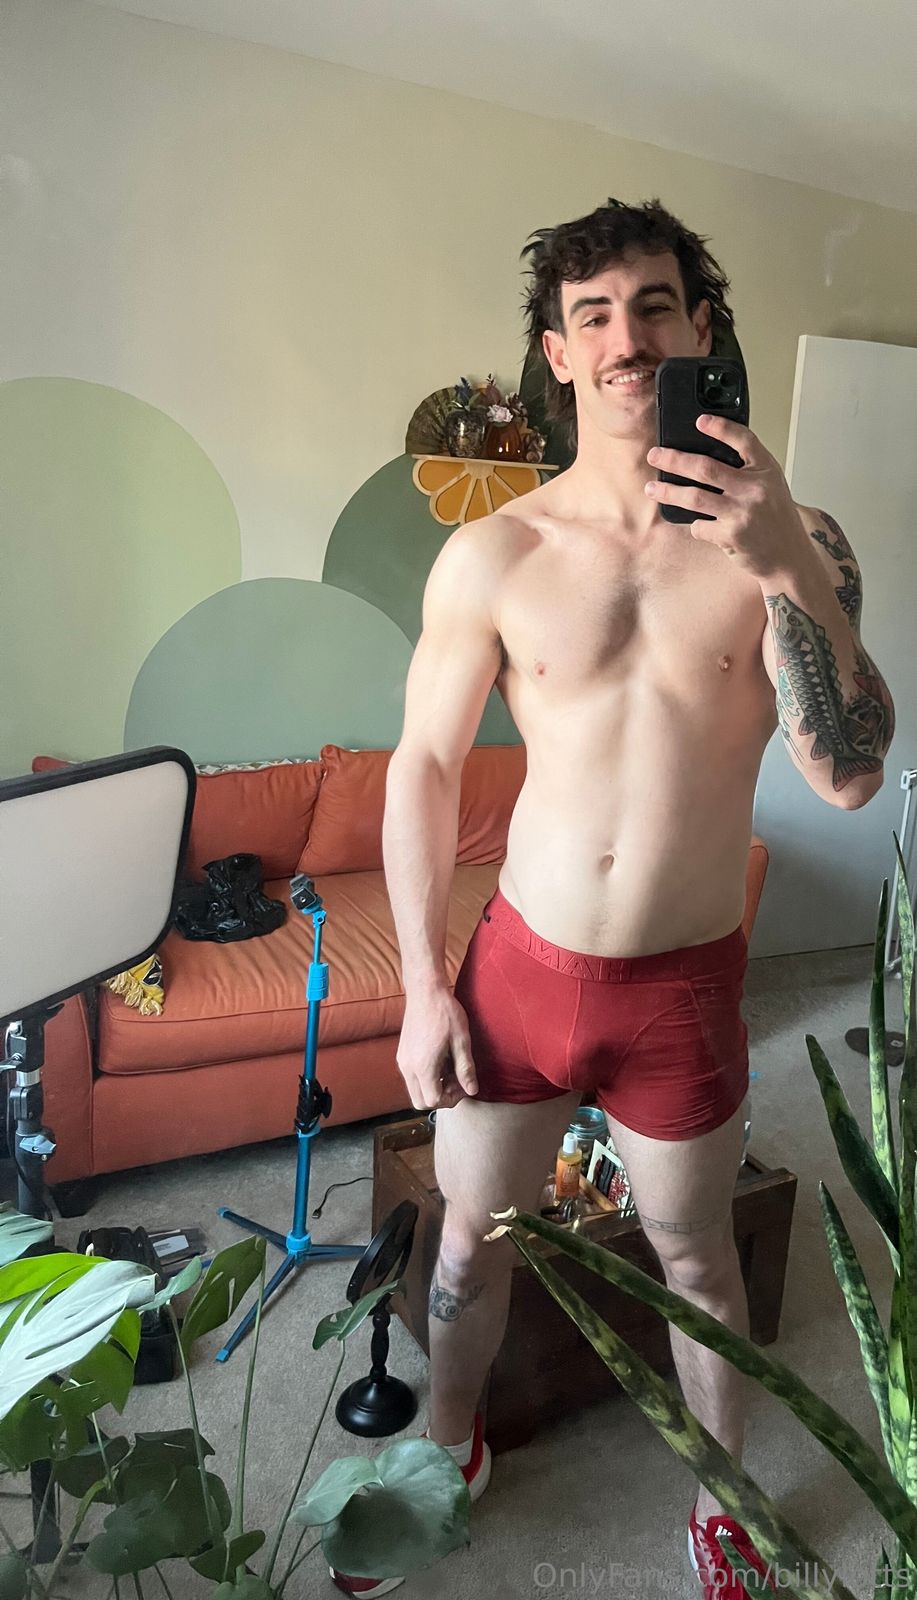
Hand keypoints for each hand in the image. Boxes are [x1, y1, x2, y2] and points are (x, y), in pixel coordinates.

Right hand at [396, 988, 478, 1109]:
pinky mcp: (402, 1054)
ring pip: (415, 1090)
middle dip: (441, 1098)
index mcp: (422, 1067)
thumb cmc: (444, 1013)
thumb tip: (472, 1090)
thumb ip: (466, 1069)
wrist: (425, 991)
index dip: (451, 1099)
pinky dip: (426, 1077)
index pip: (433, 1101)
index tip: (463, 1084)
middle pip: (420, 1101)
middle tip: (457, 1081)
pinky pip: (412, 1077)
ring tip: (450, 1069)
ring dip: (433, 1087)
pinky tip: (440, 1060)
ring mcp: (402, 1061)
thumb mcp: (461, 1041)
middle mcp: (408, 1067)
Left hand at [645, 415, 805, 579]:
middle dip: (674, 460)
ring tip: (651, 488)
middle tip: (655, 455)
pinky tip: (699, 525)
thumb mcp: (771, 486)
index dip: (721, 428)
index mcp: (767, 470)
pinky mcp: (731, 535)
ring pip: (694, 497)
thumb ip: (748, 471)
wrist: (789, 557)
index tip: (700, 421)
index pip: (743, 440)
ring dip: (668, 492)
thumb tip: (706, 457)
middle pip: (705, 467)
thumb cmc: (776, 520)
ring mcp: (742, 512)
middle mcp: (755, 488)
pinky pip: (700, 526)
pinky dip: (695, 525)